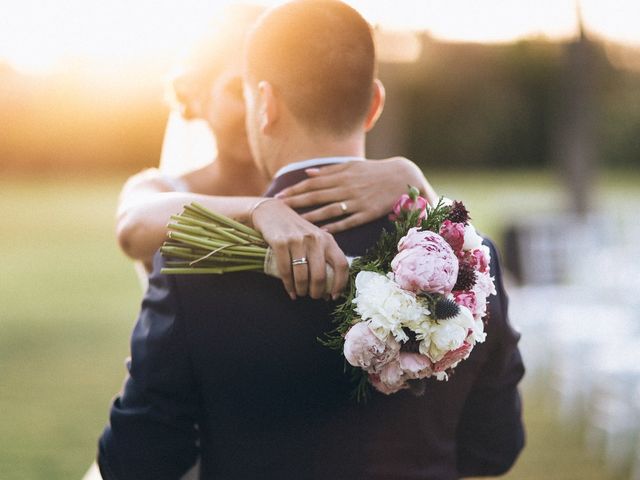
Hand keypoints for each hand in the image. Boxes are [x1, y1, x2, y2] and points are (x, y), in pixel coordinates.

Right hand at [251, 199, 348, 300]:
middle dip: (317, 291)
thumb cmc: (296, 231)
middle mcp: (315, 239)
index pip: (341, 264)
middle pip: (321, 274)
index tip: (334, 296)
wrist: (271, 212)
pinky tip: (290, 290)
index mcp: (328, 239)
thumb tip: (329, 290)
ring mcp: (297, 240)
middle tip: (313, 297)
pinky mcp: (280, 242)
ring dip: (302, 290)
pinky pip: (285, 271)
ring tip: (300, 293)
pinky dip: (288, 285)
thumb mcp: (315, 239)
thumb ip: (323, 258)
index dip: (340, 283)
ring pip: (302, 275)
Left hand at [275, 157, 437, 233]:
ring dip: (311, 216)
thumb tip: (307, 173)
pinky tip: (321, 232)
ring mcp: (357, 201)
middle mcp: (346, 188)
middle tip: (278, 209)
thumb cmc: (373, 172)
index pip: (312, 183)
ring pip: (329, 210)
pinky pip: (347, 221)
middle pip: (316, 196)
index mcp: (341, 175)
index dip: (295, 190)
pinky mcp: (367, 213)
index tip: (279, 196)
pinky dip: (334, 227)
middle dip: (296, 202)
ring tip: (295, 223)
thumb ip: (328, 172)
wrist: (401, 177)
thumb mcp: (351, 166)